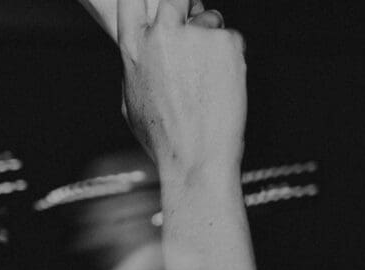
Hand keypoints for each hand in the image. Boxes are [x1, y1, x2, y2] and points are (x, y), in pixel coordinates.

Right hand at [117, 0, 246, 185]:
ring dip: (212, 39)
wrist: (197, 159)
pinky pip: (231, 37)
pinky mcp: (226, 41)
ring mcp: (196, 35)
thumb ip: (138, 67)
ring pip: (209, 19)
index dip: (149, 1)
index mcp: (134, 48)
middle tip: (193, 33)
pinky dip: (232, 56)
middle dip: (186, 10)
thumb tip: (144, 53)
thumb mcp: (132, 102)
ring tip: (208, 80)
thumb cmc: (165, 139)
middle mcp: (162, 34)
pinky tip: (223, 86)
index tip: (161, 7)